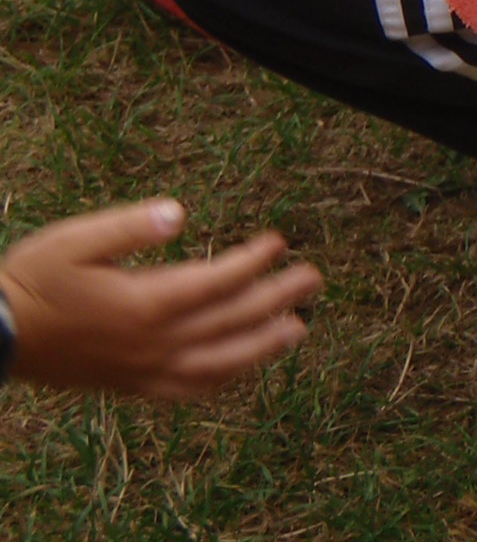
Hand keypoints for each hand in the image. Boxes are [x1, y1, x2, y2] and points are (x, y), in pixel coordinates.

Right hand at [1, 201, 319, 399]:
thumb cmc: (34, 281)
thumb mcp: (76, 240)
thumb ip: (129, 227)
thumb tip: (180, 213)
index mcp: (146, 303)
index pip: (218, 281)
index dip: (254, 261)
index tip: (280, 241)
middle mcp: (153, 343)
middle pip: (230, 323)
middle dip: (277, 300)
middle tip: (314, 280)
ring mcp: (143, 370)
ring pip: (218, 365)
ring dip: (262, 348)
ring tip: (298, 331)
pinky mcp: (130, 386)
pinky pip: (187, 390)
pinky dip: (222, 380)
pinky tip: (238, 371)